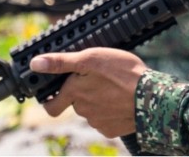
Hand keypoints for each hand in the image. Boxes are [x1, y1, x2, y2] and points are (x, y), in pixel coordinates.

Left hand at [29, 48, 146, 137]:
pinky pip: (106, 121)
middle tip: (98, 80)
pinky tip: (120, 101)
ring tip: (113, 88)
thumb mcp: (90, 58)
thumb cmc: (123, 74)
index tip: (55, 93)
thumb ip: (61, 62)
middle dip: (82, 94)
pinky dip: (110, 112)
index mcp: (74, 93)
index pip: (51, 106)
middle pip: (75, 104)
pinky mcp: (112, 130)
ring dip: (98, 102)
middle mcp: (82, 110)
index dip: (50, 100)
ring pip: (91, 112)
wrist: (152, 97)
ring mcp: (97, 122)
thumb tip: (35, 64)